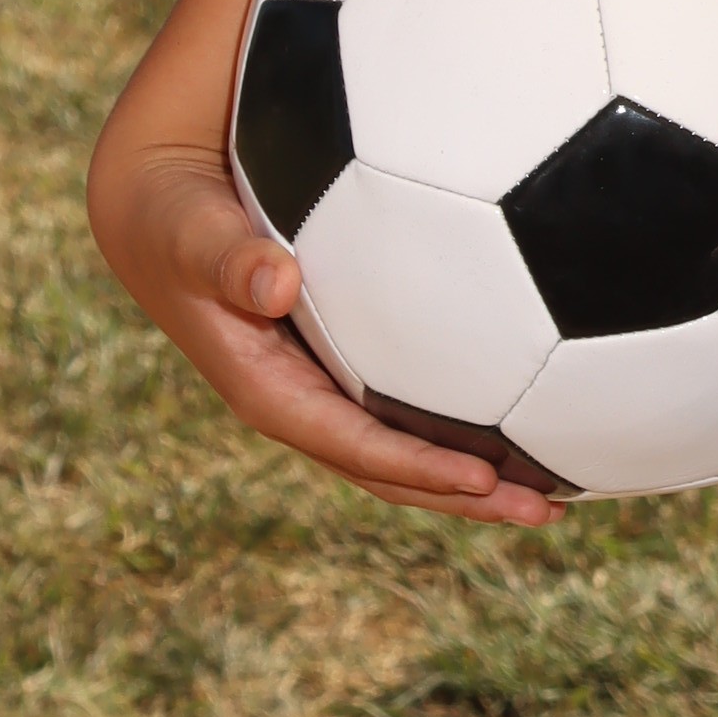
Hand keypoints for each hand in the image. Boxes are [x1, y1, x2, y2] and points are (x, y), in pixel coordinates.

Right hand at [97, 135, 563, 528]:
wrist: (159, 204)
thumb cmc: (175, 213)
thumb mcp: (189, 229)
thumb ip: (226, 256)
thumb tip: (275, 283)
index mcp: (266, 387)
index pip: (351, 444)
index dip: (416, 467)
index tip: (485, 480)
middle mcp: (302, 400)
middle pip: (391, 468)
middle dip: (465, 497)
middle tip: (548, 512)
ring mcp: (324, 385)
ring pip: (406, 445)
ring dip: (476, 474)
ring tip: (558, 491)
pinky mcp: (345, 359)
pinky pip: (410, 402)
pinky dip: (466, 419)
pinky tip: (531, 412)